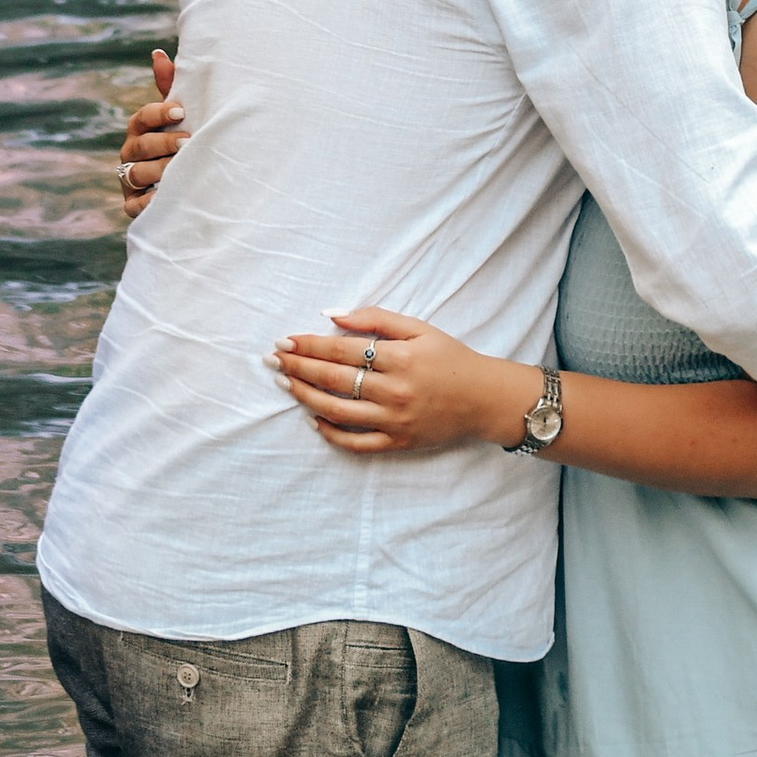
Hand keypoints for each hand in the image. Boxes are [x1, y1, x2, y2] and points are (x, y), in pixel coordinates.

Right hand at [119, 51, 184, 218]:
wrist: (186, 182)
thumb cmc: (181, 139)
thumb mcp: (177, 115)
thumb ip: (170, 86)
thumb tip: (158, 52)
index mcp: (139, 129)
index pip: (142, 118)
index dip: (159, 113)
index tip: (181, 111)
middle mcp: (130, 153)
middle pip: (140, 147)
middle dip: (163, 143)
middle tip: (187, 142)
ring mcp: (129, 180)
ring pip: (136, 174)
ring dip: (159, 171)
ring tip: (181, 168)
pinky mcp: (132, 205)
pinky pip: (134, 206)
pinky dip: (149, 202)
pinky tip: (167, 196)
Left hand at [272, 306, 537, 457]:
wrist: (483, 398)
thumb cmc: (450, 358)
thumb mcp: (420, 328)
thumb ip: (376, 319)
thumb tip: (333, 314)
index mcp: (399, 358)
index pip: (341, 349)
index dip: (309, 344)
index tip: (285, 340)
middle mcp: (394, 390)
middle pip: (333, 378)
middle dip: (298, 366)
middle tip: (273, 359)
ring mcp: (394, 420)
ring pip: (337, 411)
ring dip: (306, 396)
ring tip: (285, 383)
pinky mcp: (397, 442)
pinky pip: (356, 443)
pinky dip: (331, 433)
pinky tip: (314, 420)